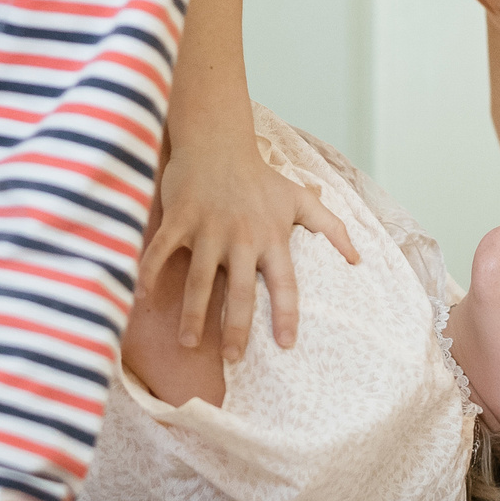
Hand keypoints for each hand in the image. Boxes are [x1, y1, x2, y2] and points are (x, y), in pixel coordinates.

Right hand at [141, 133, 360, 360]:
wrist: (219, 142)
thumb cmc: (261, 177)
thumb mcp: (301, 199)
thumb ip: (332, 228)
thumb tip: (357, 259)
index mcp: (272, 237)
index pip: (284, 284)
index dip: (285, 314)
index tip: (286, 345)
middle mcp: (242, 237)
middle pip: (240, 292)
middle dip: (236, 328)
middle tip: (232, 358)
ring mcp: (208, 228)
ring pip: (200, 280)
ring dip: (194, 315)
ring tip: (190, 343)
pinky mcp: (180, 218)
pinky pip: (162, 251)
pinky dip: (150, 274)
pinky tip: (142, 299)